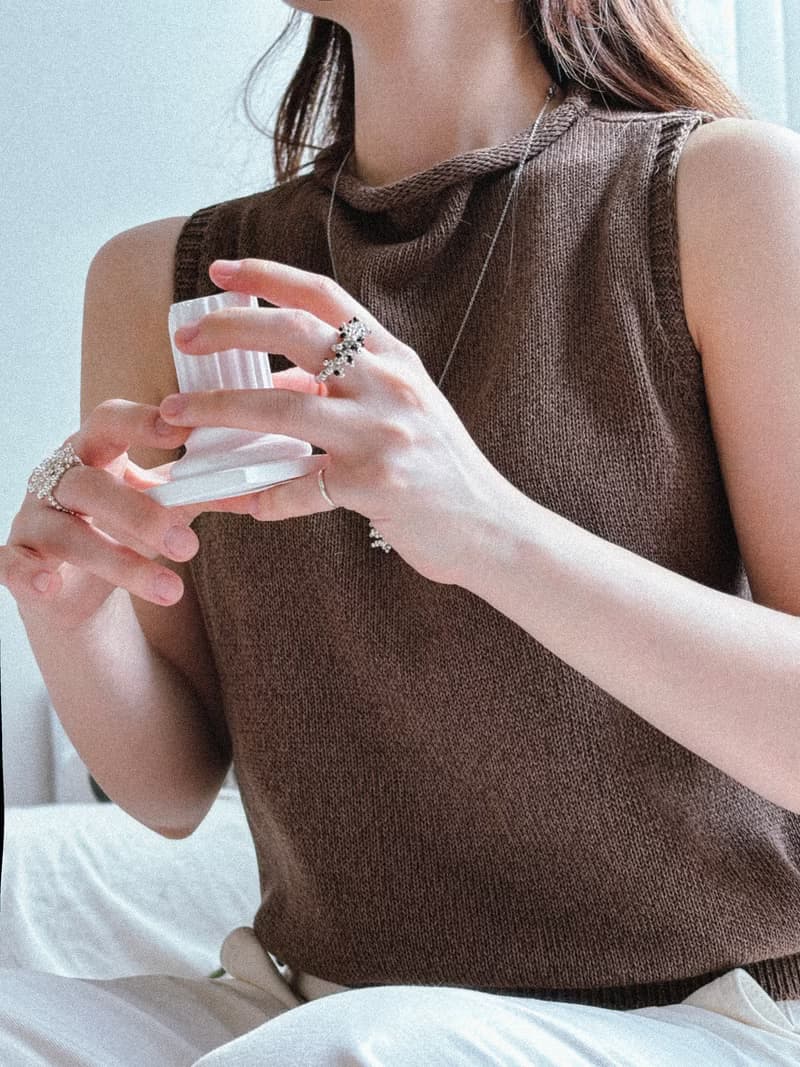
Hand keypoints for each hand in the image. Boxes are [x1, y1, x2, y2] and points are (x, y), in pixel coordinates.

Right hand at [1, 399, 252, 627]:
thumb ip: (204, 492)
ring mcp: (34, 516)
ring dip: (118, 563)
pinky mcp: (17, 556)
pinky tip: (51, 586)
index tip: (180, 430)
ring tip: (171, 591)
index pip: (110, 421)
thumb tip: (262, 490)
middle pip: (91, 484)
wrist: (73, 580)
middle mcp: (58, 476)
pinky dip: (28, 573)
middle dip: (141, 515)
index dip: (140, 422)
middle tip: (189, 547)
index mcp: (95, 450)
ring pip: (67, 534)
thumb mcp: (164, 504)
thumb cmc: (121, 524)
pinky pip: (12, 562)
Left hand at [161, 257, 507, 583]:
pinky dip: (260, 496)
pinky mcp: (374, 485)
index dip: (267, 276)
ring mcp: (383, 433)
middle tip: (184, 339)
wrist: (492, 527)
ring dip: (217, 411)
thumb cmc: (440, 469)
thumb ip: (343, 390)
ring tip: (176, 417)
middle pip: (295, 335)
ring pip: (280, 408)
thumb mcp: (399, 411)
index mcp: (394, 359)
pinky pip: (298, 487)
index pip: (325, 297)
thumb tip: (276, 384)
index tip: (220, 271)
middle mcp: (390, 384)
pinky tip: (240, 503)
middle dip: (228, 330)